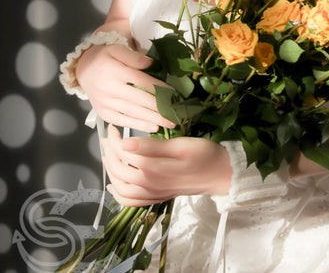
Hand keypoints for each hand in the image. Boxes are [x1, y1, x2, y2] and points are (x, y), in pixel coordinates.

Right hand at [76, 44, 173, 131]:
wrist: (83, 69)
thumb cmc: (105, 57)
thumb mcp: (117, 49)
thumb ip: (133, 56)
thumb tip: (150, 62)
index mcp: (115, 71)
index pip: (143, 81)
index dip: (160, 88)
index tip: (176, 95)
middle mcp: (110, 89)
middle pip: (140, 100)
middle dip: (160, 109)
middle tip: (178, 115)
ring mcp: (105, 103)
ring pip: (133, 113)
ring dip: (153, 119)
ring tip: (170, 124)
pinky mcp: (103, 113)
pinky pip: (122, 121)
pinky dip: (138, 125)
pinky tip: (152, 127)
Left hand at [102, 125, 231, 205]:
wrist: (220, 174)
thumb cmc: (203, 155)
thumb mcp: (179, 145)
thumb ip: (151, 147)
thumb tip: (125, 144)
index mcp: (153, 169)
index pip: (124, 154)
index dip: (115, 139)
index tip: (114, 126)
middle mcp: (149, 185)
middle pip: (118, 170)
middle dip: (109, 152)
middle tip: (108, 136)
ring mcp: (152, 194)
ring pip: (121, 187)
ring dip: (110, 171)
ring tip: (108, 154)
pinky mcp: (157, 197)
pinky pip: (131, 202)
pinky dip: (119, 194)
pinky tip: (114, 185)